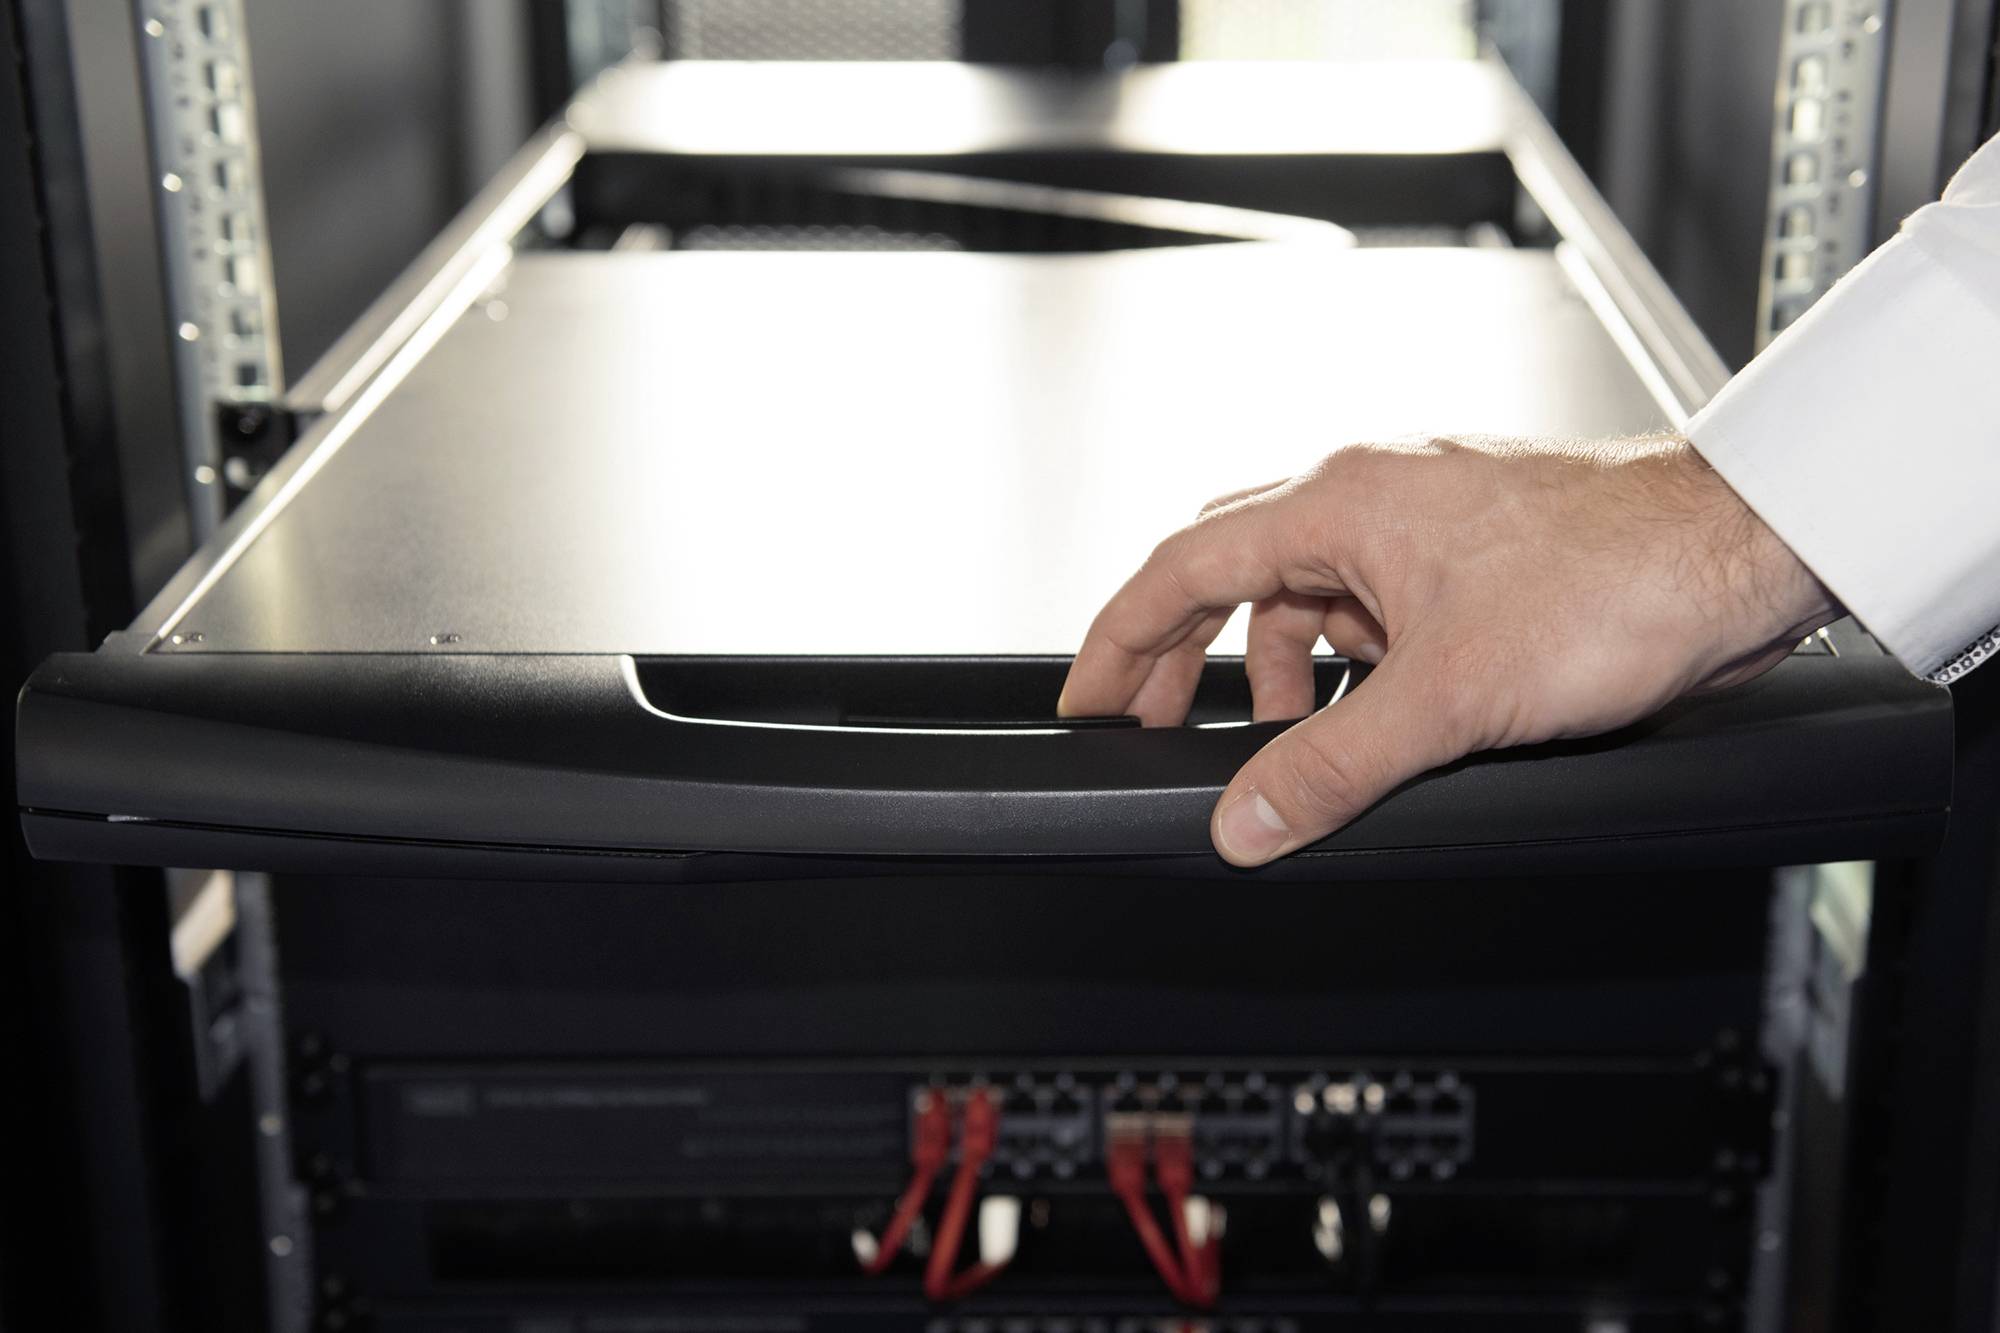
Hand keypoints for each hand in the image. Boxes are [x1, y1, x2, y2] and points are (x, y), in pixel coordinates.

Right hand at [1058, 435, 1837, 865]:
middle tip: (1150, 724)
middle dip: (1183, 655)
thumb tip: (1243, 822)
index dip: (1118, 638)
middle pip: (1231, 573)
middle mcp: (1372, 495)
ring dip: (1281, 671)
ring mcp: (1423, 520)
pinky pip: (1374, 607)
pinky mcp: (1472, 553)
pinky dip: (1353, 664)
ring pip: (1309, 595)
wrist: (1742, 550)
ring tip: (1286, 744)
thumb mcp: (1448, 696)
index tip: (1082, 695)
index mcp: (1341, 500)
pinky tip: (1376, 716)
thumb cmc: (1617, 576)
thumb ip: (1331, 765)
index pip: (1182, 566)